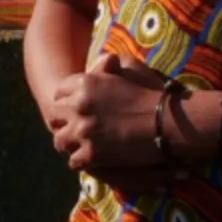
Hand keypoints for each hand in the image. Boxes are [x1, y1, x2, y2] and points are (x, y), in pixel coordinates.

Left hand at [51, 53, 168, 173]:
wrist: (167, 122)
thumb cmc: (150, 95)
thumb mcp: (126, 72)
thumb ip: (107, 67)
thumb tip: (104, 60)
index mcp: (85, 84)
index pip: (59, 92)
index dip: (66, 101)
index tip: (72, 108)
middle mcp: (78, 106)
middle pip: (54, 115)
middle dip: (63, 121)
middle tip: (72, 128)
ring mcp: (83, 131)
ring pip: (60, 140)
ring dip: (69, 143)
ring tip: (78, 145)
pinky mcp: (92, 154)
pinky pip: (74, 161)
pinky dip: (82, 161)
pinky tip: (90, 159)